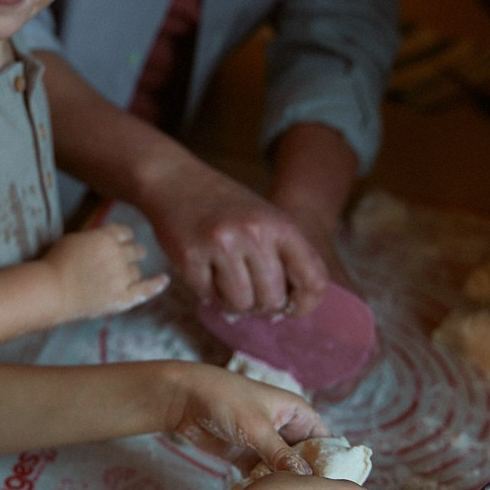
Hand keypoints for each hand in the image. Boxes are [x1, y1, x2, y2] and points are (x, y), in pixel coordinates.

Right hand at [42, 223, 169, 321]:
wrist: (52, 290)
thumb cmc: (56, 263)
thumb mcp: (75, 239)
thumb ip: (95, 238)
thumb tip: (106, 239)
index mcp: (106, 238)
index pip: (125, 232)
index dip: (124, 236)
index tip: (121, 240)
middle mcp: (118, 255)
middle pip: (135, 250)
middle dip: (132, 252)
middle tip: (124, 258)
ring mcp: (122, 278)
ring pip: (136, 270)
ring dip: (130, 271)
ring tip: (118, 277)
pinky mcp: (123, 298)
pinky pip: (145, 290)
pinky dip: (156, 284)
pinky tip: (164, 279)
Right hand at [145, 162, 326, 316]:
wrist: (176, 179)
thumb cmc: (225, 204)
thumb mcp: (266, 218)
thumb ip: (284, 255)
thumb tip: (292, 306)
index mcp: (279, 225)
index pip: (313, 279)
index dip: (307, 304)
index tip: (293, 310)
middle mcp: (252, 234)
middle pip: (272, 299)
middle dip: (262, 305)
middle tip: (250, 292)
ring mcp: (220, 245)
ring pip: (240, 303)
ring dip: (233, 301)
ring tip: (226, 281)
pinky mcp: (190, 256)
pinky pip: (208, 296)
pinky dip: (207, 291)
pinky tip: (205, 271)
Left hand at [167, 363, 328, 473]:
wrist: (184, 399)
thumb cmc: (225, 399)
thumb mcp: (257, 427)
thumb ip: (281, 455)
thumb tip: (306, 479)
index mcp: (297, 412)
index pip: (325, 442)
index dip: (331, 463)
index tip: (331, 487)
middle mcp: (285, 428)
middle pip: (306, 460)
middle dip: (306, 478)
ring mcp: (266, 443)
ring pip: (284, 470)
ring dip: (283, 484)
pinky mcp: (247, 456)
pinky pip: (263, 476)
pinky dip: (264, 486)